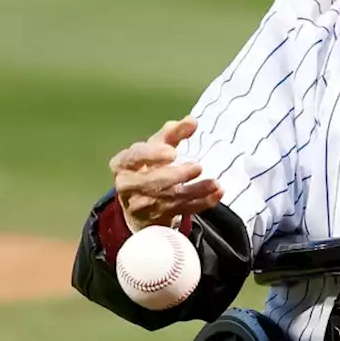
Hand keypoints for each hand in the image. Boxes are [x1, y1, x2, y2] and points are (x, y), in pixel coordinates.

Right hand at [109, 117, 223, 232]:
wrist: (140, 201)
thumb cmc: (149, 166)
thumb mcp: (157, 146)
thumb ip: (173, 133)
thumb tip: (191, 121)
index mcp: (123, 163)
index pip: (134, 157)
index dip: (153, 155)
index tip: (173, 152)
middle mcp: (127, 185)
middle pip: (151, 182)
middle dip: (176, 176)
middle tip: (197, 167)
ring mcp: (141, 206)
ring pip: (168, 199)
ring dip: (194, 191)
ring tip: (214, 183)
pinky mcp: (156, 219)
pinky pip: (181, 211)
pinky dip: (201, 203)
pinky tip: (216, 194)